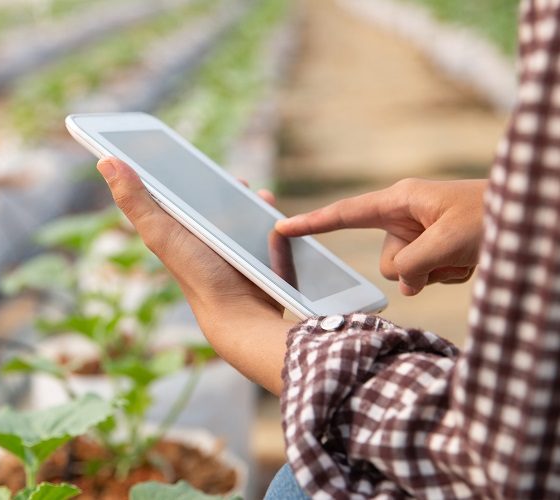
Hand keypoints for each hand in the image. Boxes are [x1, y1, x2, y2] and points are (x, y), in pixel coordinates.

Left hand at [96, 157, 292, 394]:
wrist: (238, 313)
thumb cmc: (195, 273)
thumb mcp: (160, 231)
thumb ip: (135, 200)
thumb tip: (104, 161)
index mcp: (173, 232)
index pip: (169, 196)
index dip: (171, 173)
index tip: (176, 151)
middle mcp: (198, 241)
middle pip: (206, 204)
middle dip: (218, 186)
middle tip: (228, 176)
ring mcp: (229, 251)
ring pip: (238, 215)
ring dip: (245, 199)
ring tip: (249, 189)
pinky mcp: (257, 258)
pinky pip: (264, 231)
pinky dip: (267, 216)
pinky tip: (267, 205)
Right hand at [275, 178, 485, 295]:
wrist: (534, 217)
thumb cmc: (493, 217)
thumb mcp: (448, 243)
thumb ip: (413, 266)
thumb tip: (405, 284)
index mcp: (401, 200)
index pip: (345, 214)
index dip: (312, 223)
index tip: (281, 228)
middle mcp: (407, 215)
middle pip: (388, 260)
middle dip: (416, 268)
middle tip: (451, 255)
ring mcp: (423, 233)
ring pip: (409, 272)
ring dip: (437, 273)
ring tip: (467, 256)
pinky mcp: (438, 247)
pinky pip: (428, 275)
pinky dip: (449, 274)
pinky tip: (471, 260)